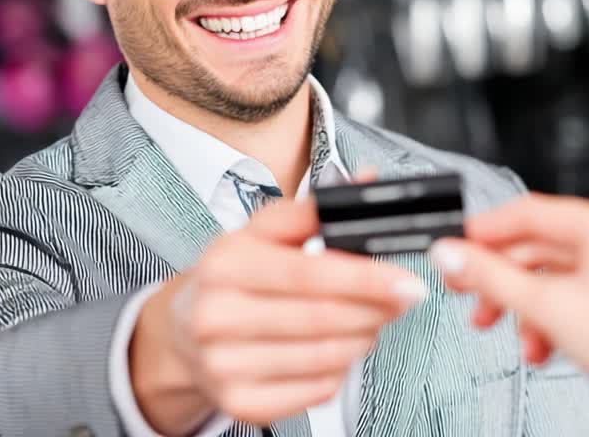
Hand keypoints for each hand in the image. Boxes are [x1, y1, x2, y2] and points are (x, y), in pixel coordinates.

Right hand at [131, 198, 426, 433]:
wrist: (183, 330)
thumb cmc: (232, 276)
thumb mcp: (260, 232)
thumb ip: (314, 210)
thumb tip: (368, 184)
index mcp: (225, 265)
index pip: (310, 273)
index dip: (367, 279)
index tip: (406, 281)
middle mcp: (217, 317)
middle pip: (322, 318)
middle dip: (376, 309)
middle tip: (401, 299)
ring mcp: (225, 366)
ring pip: (325, 357)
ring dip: (364, 337)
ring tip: (372, 320)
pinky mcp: (240, 404)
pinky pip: (316, 389)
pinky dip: (341, 368)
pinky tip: (340, 348)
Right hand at [429, 193, 588, 412]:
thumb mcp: (547, 307)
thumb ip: (491, 277)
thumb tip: (451, 255)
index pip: (528, 211)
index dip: (484, 232)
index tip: (455, 248)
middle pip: (538, 245)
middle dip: (502, 279)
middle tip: (469, 295)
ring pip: (554, 272)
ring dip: (525, 304)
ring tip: (506, 330)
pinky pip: (575, 287)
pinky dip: (551, 312)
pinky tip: (540, 342)